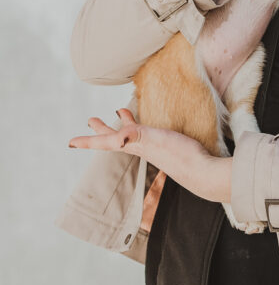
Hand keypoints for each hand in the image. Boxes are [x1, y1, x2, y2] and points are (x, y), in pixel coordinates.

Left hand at [68, 108, 231, 203]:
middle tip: (91, 119)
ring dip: (122, 124)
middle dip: (103, 129)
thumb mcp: (157, 142)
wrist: (203, 172)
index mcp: (135, 146)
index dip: (89, 141)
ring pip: (131, 134)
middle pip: (116, 137)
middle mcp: (141, 147)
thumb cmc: (181, 156)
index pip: (107, 142)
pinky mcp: (166, 146)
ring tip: (119, 112)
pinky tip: (149, 124)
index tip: (70, 142)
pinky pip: (147, 133)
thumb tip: (118, 138)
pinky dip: (143, 125)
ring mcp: (154, 147)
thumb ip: (137, 137)